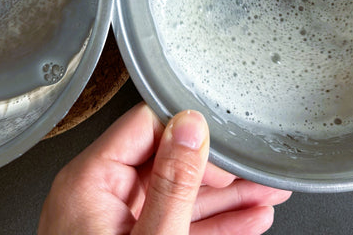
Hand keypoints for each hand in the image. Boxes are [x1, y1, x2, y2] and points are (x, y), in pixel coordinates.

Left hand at [38, 102, 291, 233]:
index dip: (188, 132)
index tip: (222, 144)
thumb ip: (172, 183)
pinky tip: (246, 222)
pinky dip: (211, 225)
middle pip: (166, 162)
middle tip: (256, 173)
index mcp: (89, 182)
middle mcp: (97, 196)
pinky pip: (175, 223)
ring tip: (264, 194)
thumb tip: (190, 129)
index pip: (145, 126)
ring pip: (177, 195)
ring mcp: (113, 223)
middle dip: (219, 172)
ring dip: (224, 199)